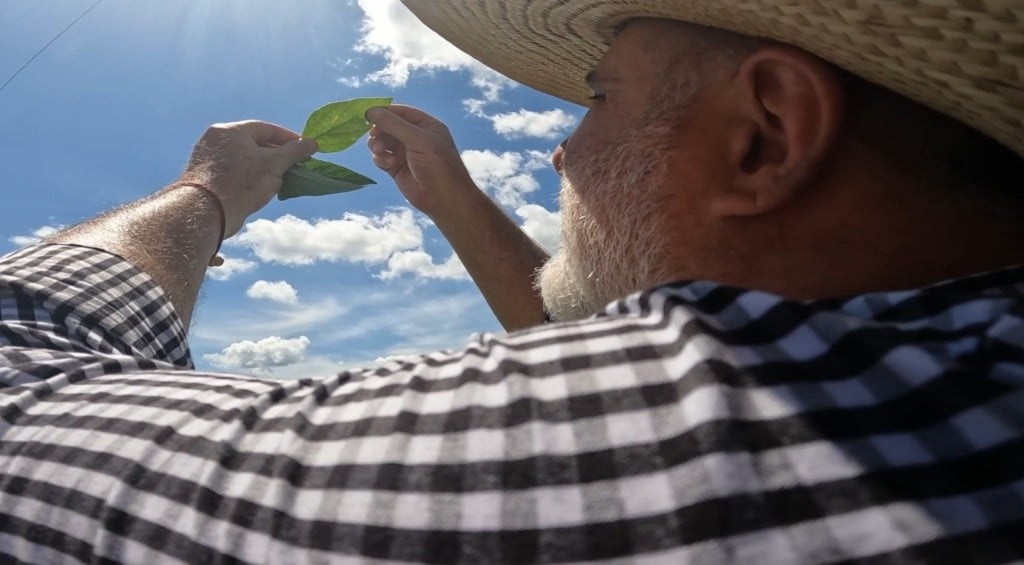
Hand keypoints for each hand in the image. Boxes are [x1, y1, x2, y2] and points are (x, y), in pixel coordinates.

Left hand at [179, 121, 316, 236]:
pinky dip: (250, 177)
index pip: (266, 129)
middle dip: (277, 154)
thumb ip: (294, 152)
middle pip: (254, 143)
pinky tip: (261, 189)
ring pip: (244, 159)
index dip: (289, 138)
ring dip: (264, 167)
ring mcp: (208, 158)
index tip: (305, 148)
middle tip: (295, 165)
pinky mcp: (206, 177)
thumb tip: (312, 143)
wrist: (206, 212)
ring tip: (280, 179)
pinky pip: (235, 172)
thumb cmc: (241, 183)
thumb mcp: (274, 165)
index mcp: (230, 130)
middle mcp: (215, 140)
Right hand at [366, 105, 476, 216]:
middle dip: (379, 131)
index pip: (400, 112)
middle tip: (375, 137)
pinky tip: (388, 164)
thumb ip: (394, 125)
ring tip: (381, 152)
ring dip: (377, 145)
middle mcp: (414, 137)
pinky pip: (381, 157)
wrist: (443, 199)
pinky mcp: (396, 167)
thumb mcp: (418, 140)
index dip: (383, 112)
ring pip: (382, 142)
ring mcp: (404, 152)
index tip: (366, 113)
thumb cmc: (437, 165)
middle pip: (387, 126)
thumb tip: (371, 110)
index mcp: (425, 125)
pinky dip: (380, 158)